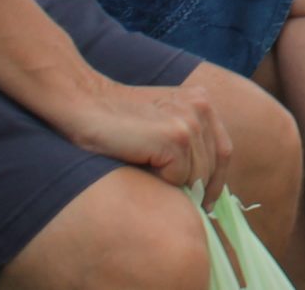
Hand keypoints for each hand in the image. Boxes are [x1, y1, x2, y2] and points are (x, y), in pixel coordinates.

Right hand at [43, 77, 232, 202]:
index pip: (223, 151)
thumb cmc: (113, 119)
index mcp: (200, 101)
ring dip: (177, 187)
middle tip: (179, 204)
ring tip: (154, 183)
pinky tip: (143, 172)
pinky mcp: (174, 136)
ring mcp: (189, 121)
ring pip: (197, 175)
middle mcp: (201, 107)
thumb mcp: (159, 119)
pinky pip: (179, 177)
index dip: (214, 181)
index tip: (204, 202)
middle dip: (198, 190)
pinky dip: (164, 184)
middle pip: (213, 166)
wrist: (82, 101)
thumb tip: (203, 186)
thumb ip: (184, 138)